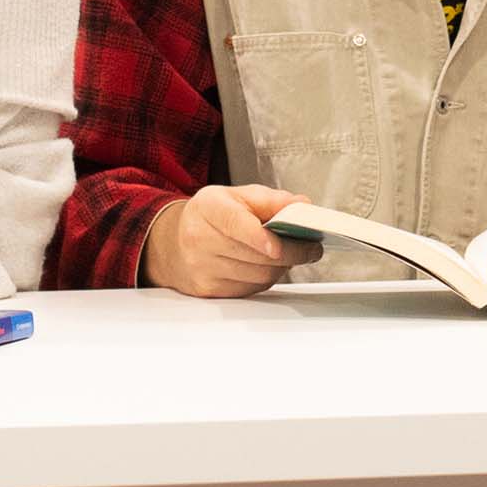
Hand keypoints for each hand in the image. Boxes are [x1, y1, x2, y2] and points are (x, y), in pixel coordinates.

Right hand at [143, 185, 320, 297]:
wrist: (175, 243)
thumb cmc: (211, 216)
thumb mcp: (237, 196)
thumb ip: (272, 200)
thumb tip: (302, 205)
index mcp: (209, 208)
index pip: (234, 224)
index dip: (258, 237)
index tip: (278, 245)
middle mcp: (200, 239)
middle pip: (252, 255)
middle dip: (290, 253)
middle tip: (311, 248)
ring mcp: (202, 268)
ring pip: (256, 275)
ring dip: (281, 267)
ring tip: (291, 255)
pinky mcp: (209, 290)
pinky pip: (249, 289)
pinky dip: (266, 279)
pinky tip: (269, 267)